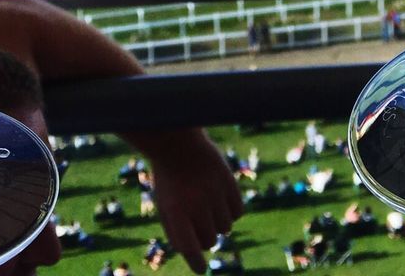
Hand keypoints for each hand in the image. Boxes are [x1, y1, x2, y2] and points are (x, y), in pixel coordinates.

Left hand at [147, 129, 242, 272]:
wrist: (177, 141)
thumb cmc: (170, 180)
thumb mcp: (166, 206)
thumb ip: (179, 233)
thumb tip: (198, 258)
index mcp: (175, 212)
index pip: (190, 248)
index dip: (196, 262)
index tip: (200, 267)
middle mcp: (195, 204)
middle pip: (210, 240)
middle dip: (205, 235)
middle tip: (198, 219)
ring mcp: (213, 191)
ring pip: (225, 227)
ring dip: (218, 221)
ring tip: (207, 203)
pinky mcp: (228, 181)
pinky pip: (238, 212)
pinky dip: (231, 210)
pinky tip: (220, 197)